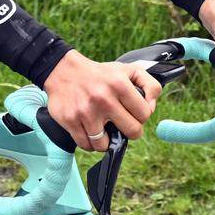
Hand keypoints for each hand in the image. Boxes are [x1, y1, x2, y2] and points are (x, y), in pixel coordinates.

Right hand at [42, 50, 163, 151]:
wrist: (63, 70)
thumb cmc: (100, 74)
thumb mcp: (128, 70)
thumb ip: (150, 85)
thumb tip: (152, 107)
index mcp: (120, 85)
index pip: (145, 114)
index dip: (141, 116)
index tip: (133, 113)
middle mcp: (103, 98)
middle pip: (132, 132)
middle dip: (130, 131)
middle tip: (122, 125)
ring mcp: (86, 112)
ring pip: (106, 144)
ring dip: (106, 141)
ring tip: (104, 130)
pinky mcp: (70, 120)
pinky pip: (86, 145)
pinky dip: (90, 144)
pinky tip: (90, 132)